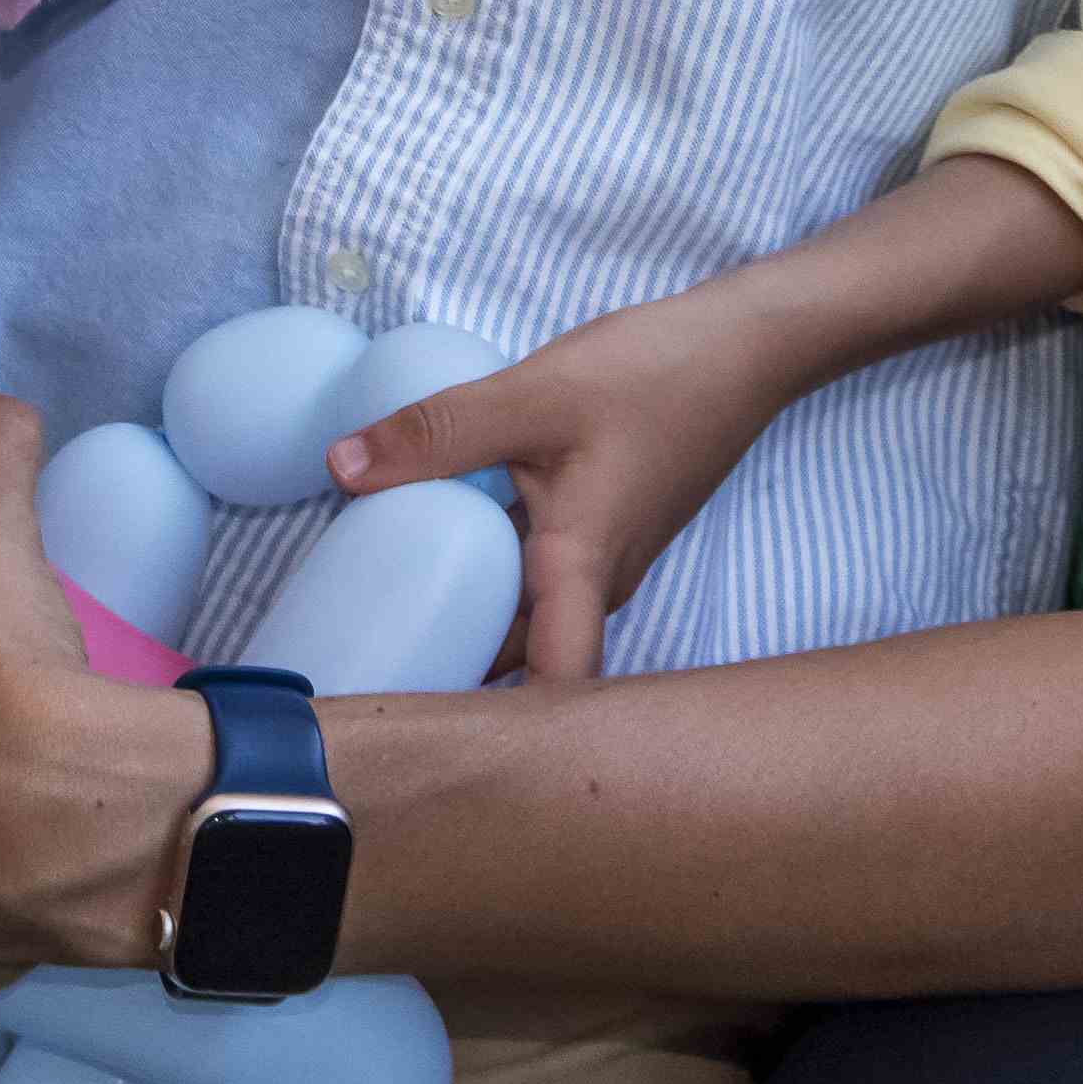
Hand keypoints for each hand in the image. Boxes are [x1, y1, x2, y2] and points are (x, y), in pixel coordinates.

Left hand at [331, 281, 807, 682]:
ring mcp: (599, 563)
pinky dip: (484, 578)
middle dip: (449, 678)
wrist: (743, 349)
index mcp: (580, 570)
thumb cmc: (650, 375)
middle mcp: (595, 586)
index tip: (403, 734)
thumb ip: (436, 433)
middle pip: (522, 664)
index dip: (480, 725)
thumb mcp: (531, 395)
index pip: (545, 691)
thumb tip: (339, 470)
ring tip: (376, 626)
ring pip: (525, 619)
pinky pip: (533, 579)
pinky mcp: (598, 534)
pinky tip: (430, 550)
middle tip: (358, 676)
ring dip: (464, 624)